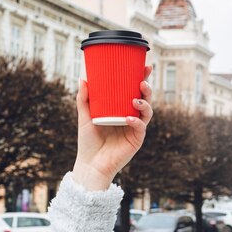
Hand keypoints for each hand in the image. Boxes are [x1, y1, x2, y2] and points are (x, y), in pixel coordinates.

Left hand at [72, 66, 152, 190]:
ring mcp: (135, 128)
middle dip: (147, 89)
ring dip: (145, 103)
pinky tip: (128, 118)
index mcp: (123, 110)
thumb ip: (84, 99)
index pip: (135, 92)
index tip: (145, 67)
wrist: (90, 164)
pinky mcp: (136, 140)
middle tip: (142, 81)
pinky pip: (140, 128)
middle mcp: (132, 117)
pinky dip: (136, 121)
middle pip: (145, 99)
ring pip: (147, 112)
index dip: (142, 79)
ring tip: (136, 99)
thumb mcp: (84, 116)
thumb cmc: (88, 142)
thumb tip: (83, 78)